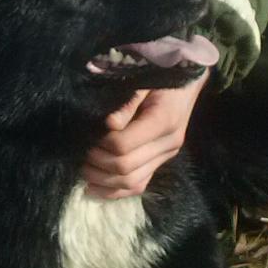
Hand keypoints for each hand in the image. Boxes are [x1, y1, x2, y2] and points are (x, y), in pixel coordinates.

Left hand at [82, 72, 209, 198]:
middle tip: (80, 155)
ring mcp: (166, 156)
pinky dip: (116, 191)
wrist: (187, 82)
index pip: (124, 145)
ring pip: (132, 182)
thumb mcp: (144, 80)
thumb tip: (109, 124)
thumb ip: (127, 103)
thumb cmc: (161, 76)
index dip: (101, 145)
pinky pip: (140, 185)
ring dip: (104, 182)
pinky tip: (95, 189)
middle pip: (126, 168)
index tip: (87, 137)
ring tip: (83, 172)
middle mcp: (168, 144)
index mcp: (163, 121)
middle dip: (98, 165)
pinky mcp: (162, 162)